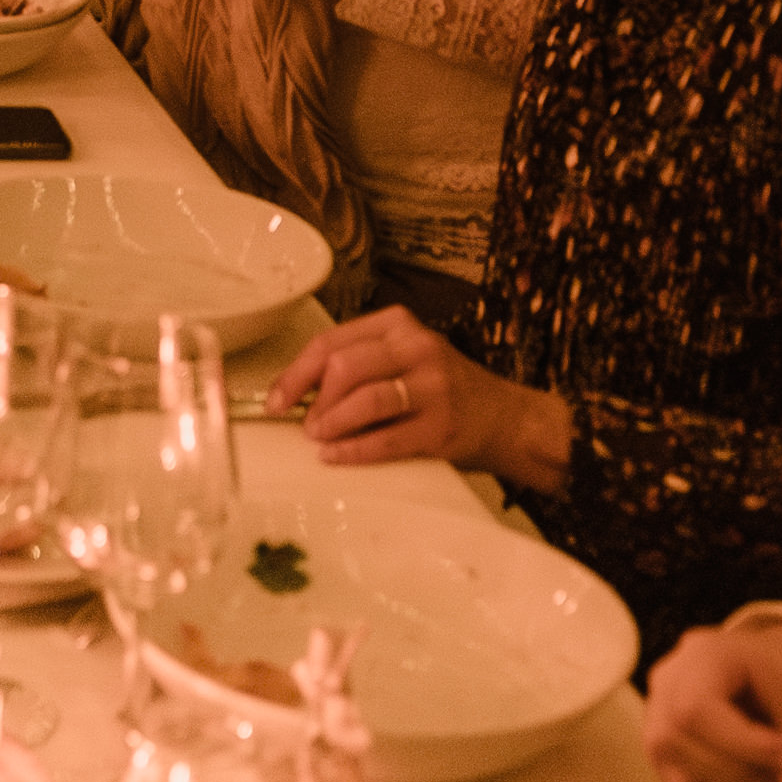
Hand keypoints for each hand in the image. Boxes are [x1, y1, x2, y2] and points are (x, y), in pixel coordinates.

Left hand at [272, 307, 568, 491]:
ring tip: (317, 438)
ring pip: (364, 398)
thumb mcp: (403, 359)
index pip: (332, 341)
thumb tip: (296, 391)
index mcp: (398, 325)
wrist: (506, 418)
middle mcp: (416, 347)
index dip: (296, 373)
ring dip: (331, 422)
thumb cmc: (443, 389)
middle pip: (344, 365)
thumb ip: (358, 365)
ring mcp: (433, 386)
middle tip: (301, 423)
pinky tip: (334, 455)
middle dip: (312, 398)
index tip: (276, 399)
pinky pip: (385, 438)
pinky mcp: (441, 426)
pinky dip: (353, 449)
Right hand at [643, 616, 781, 781]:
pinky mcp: (667, 762)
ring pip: (681, 779)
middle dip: (740, 774)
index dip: (738, 743)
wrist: (773, 672)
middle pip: (680, 745)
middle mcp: (666, 689)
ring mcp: (658, 726)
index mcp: (700, 657)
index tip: (781, 752)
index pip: (693, 708)